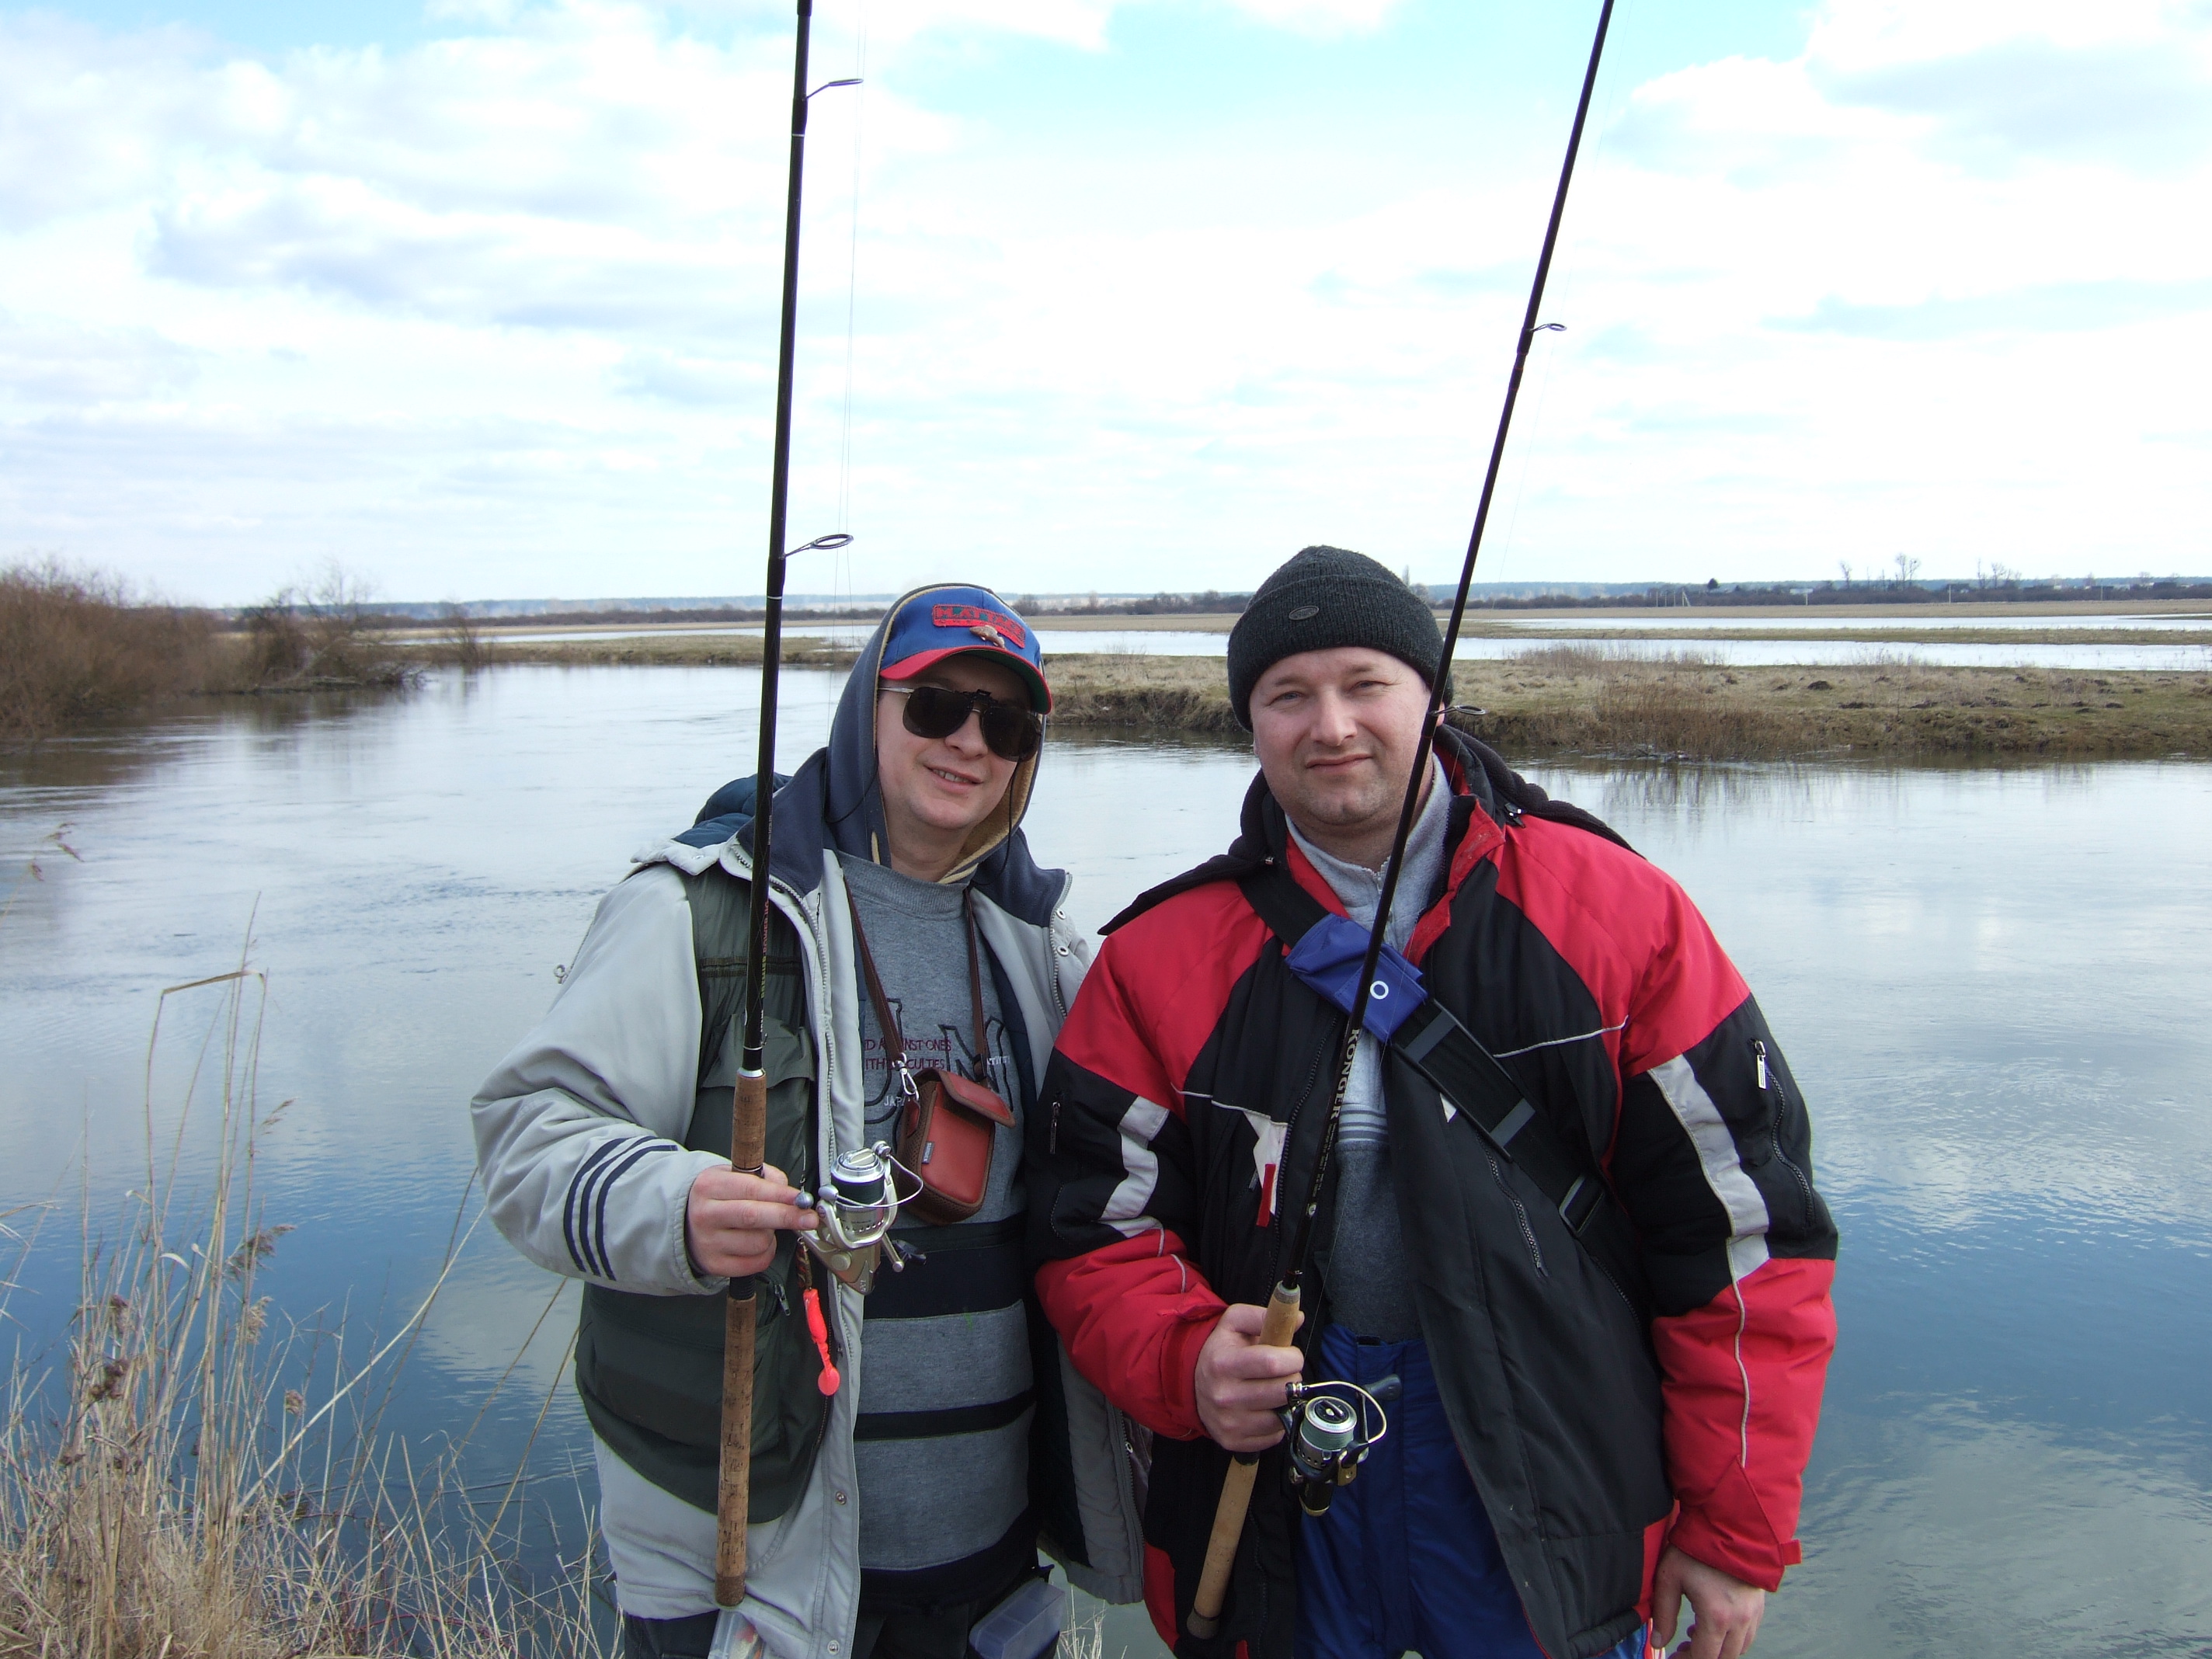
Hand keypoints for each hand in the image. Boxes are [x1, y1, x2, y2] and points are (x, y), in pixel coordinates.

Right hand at [684, 1163, 813, 1279]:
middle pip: (754, 1217)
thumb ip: (765, 1178)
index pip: (752, 1189)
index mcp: (710, 1185)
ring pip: (758, 1242)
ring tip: (762, 1228)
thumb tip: (791, 1194)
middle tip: (809, 1219)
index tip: (801, 1199)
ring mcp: (708, 1242)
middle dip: (787, 1217)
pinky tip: (756, 1244)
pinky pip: (754, 1263)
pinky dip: (765, 1254)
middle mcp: (705, 1214)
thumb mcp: (733, 1176)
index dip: (781, 1195)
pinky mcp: (714, 1265)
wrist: (686, 1224)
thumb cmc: (718, 1198)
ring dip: (771, 1237)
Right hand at [1193, 1303, 1305, 1452]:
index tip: (1291, 1354)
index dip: (1292, 1357)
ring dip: (1286, 1402)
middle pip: (1281, 1391)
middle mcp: (1224, 1396)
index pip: (1272, 1363)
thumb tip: (1297, 1318)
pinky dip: (1276, 1422)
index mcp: (1223, 1363)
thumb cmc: (1221, 1351)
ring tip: (1274, 1390)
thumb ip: (1263, 1316)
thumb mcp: (1234, 1323)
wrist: (1193, 1384)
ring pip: (1281, 1416)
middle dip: (1292, 1378)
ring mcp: (1228, 1423)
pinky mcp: (1233, 1441)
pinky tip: (1266, 1408)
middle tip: (1283, 1373)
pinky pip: (1274, 1436)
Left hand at [1651, 1545, 1764, 1658]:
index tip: (1673, 1657)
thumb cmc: (1694, 1550)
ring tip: (1695, 1636)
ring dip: (1718, 1650)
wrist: (1728, 1525)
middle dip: (1702, 1657)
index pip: (1704, 1657)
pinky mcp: (1759, 1605)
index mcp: (1716, 1617)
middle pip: (1724, 1658)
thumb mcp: (1669, 1578)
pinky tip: (1714, 1625)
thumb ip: (1663, 1614)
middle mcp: (1740, 1621)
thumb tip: (1658, 1642)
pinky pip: (1749, 1634)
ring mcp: (1753, 1614)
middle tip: (1682, 1649)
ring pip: (1739, 1649)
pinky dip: (1732, 1638)